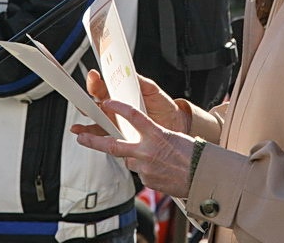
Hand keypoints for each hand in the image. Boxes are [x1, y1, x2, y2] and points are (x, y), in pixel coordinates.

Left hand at [73, 99, 195, 197]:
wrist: (203, 178)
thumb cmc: (194, 155)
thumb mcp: (173, 137)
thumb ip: (154, 136)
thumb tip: (142, 139)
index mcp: (157, 135)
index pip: (133, 117)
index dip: (118, 108)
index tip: (107, 102)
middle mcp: (147, 151)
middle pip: (114, 145)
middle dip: (94, 141)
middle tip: (81, 137)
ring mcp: (146, 168)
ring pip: (129, 160)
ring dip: (135, 158)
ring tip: (154, 158)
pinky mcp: (147, 181)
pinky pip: (141, 173)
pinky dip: (147, 169)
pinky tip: (161, 169)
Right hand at [84, 69, 191, 134]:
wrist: (174, 124)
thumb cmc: (162, 105)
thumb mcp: (152, 90)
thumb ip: (139, 81)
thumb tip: (128, 71)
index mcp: (119, 94)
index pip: (102, 86)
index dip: (96, 81)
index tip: (93, 75)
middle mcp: (114, 108)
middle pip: (93, 103)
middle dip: (84, 100)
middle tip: (79, 97)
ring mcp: (115, 122)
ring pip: (94, 121)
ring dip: (84, 123)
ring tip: (77, 124)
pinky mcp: (119, 136)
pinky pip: (103, 136)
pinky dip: (92, 136)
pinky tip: (84, 135)